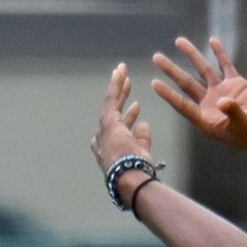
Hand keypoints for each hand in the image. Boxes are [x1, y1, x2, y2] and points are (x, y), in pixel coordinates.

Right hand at [91, 62, 157, 177]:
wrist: (127, 176)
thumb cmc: (135, 171)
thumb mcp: (141, 153)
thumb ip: (142, 139)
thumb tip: (143, 124)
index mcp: (111, 149)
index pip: (120, 129)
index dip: (127, 118)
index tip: (135, 108)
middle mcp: (103, 138)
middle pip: (113, 113)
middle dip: (121, 98)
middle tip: (127, 84)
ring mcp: (104, 129)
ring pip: (111, 103)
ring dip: (119, 88)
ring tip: (125, 74)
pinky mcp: (108, 120)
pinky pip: (111, 98)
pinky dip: (116, 83)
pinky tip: (120, 70)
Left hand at [150, 36, 246, 157]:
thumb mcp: (242, 127)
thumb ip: (232, 113)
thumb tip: (222, 100)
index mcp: (205, 119)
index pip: (182, 104)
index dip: (169, 94)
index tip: (154, 83)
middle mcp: (209, 103)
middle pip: (186, 83)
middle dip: (171, 70)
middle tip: (156, 57)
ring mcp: (221, 91)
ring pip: (203, 70)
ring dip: (192, 55)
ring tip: (179, 41)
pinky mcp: (235, 83)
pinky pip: (225, 65)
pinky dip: (219, 53)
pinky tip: (211, 40)